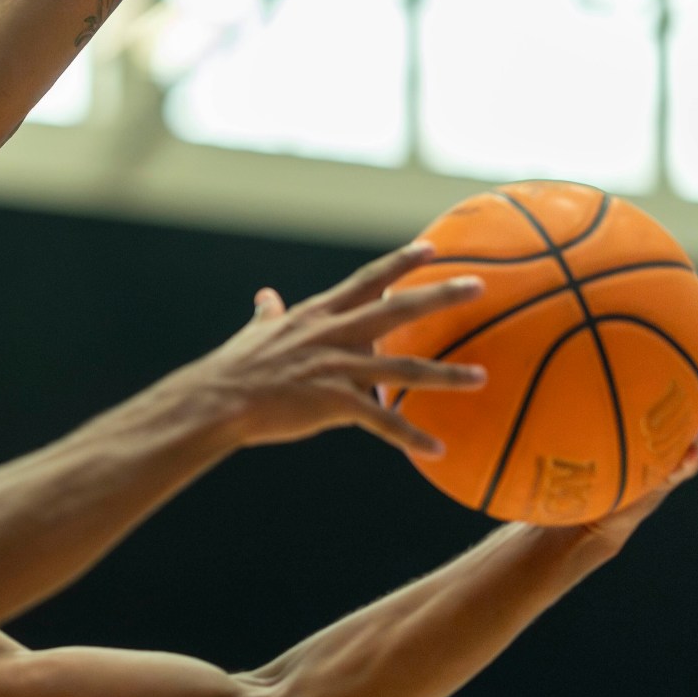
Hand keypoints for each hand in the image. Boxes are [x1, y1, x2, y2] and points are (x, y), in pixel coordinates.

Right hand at [156, 242, 487, 457]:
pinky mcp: (332, 403)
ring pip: (402, 367)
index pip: (367, 281)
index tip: (433, 248)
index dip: (401, 263)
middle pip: (397, 310)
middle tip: (479, 285)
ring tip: (481, 376)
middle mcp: (333, 335)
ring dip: (445, 373)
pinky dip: (409, 436)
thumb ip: (267, 316)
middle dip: (441, 296)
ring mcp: (335, 368)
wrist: (216, 401)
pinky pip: (380, 420)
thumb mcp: (254, 335)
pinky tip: (437, 449)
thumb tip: (264, 297)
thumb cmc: (232, 370)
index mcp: (317, 316)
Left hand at [562, 306, 697, 550]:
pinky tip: (693, 456)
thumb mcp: (562, 427)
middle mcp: (670, 426)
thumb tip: (527, 346)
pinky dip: (686, 465)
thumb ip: (556, 395)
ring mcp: (671, 455)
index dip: (695, 334)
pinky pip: (676, 473)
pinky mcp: (659, 487)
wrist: (580, 517)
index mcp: (653, 407)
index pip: (680, 364)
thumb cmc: (572, 464)